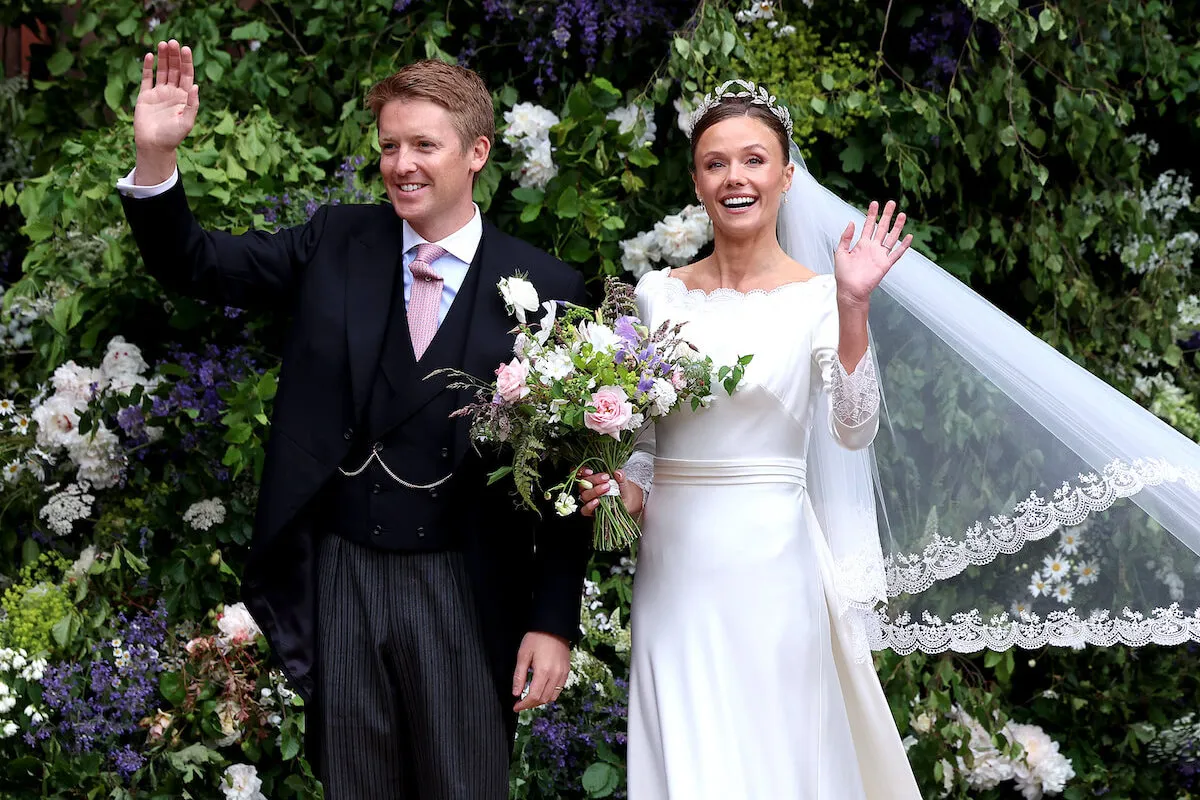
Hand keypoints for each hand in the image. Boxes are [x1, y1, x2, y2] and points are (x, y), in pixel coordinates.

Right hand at [133, 40, 199, 181]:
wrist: (153, 145)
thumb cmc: (172, 137)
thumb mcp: (186, 122)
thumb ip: (192, 105)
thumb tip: (196, 86)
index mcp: (185, 98)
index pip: (187, 75)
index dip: (187, 62)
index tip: (185, 49)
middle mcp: (173, 93)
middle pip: (175, 69)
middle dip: (174, 56)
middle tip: (173, 42)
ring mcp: (159, 93)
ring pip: (162, 70)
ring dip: (163, 57)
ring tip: (163, 44)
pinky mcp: (145, 96)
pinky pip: (147, 78)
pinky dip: (148, 67)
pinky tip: (149, 56)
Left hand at [511, 631, 569, 711]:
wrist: (553, 627)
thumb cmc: (537, 638)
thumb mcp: (523, 655)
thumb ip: (519, 676)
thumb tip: (516, 693)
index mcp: (543, 671)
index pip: (534, 696)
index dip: (524, 705)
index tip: (516, 706)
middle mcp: (555, 675)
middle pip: (543, 699)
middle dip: (531, 704)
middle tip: (521, 703)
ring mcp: (563, 674)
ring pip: (552, 697)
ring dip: (540, 701)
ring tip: (530, 697)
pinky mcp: (566, 671)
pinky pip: (559, 689)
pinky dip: (549, 694)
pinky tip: (541, 689)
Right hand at [576, 468, 643, 517]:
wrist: (627, 500)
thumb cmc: (621, 488)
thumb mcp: (622, 481)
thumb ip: (620, 476)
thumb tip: (618, 472)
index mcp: (591, 478)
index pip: (580, 473)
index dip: (582, 471)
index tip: (590, 471)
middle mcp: (587, 489)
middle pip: (582, 484)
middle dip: (593, 480)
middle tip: (606, 478)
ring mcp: (588, 500)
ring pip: (584, 495)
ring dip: (594, 491)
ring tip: (606, 488)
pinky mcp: (590, 511)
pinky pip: (585, 509)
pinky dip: (590, 505)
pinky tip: (597, 501)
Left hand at [833, 200, 912, 306]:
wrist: (850, 290)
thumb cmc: (843, 274)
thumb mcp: (841, 252)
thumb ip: (846, 237)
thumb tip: (852, 222)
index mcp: (861, 244)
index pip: (868, 226)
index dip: (872, 215)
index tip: (875, 203)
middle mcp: (872, 248)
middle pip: (882, 228)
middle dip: (886, 215)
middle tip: (892, 203)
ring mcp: (880, 255)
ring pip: (891, 237)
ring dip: (897, 227)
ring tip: (902, 215)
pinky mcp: (886, 264)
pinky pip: (897, 253)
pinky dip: (903, 246)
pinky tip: (909, 236)